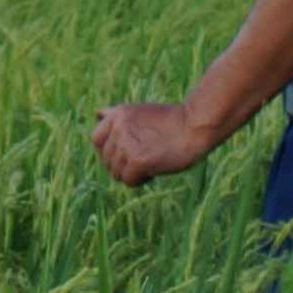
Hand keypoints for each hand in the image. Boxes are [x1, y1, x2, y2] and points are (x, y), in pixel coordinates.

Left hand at [91, 102, 215, 186]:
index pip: (95, 140)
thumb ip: (116, 115)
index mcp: (117, 114)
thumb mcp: (140, 111)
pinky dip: (140, 180)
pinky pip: (128, 181)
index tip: (127, 151)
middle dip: (123, 164)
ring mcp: (126, 145)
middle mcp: (118, 128)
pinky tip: (154, 171)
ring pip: (116, 173)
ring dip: (132, 173)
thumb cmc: (172, 121)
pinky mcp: (137, 161)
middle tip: (146, 157)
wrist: (196, 125)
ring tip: (152, 163)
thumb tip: (97, 113)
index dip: (109, 151)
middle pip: (106, 160)